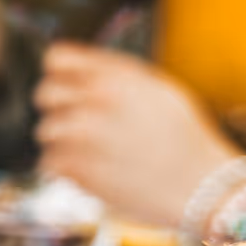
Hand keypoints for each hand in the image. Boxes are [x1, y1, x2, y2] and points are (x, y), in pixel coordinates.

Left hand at [34, 44, 239, 229]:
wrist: (201, 187)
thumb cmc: (186, 139)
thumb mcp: (160, 88)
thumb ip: (117, 75)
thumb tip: (81, 67)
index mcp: (114, 77)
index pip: (56, 58)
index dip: (60, 71)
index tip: (68, 83)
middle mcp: (93, 102)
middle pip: (44, 93)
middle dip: (58, 106)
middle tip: (79, 120)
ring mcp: (80, 136)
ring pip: (45, 130)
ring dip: (63, 140)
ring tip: (93, 150)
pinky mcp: (76, 169)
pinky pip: (49, 162)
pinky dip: (64, 168)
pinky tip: (91, 168)